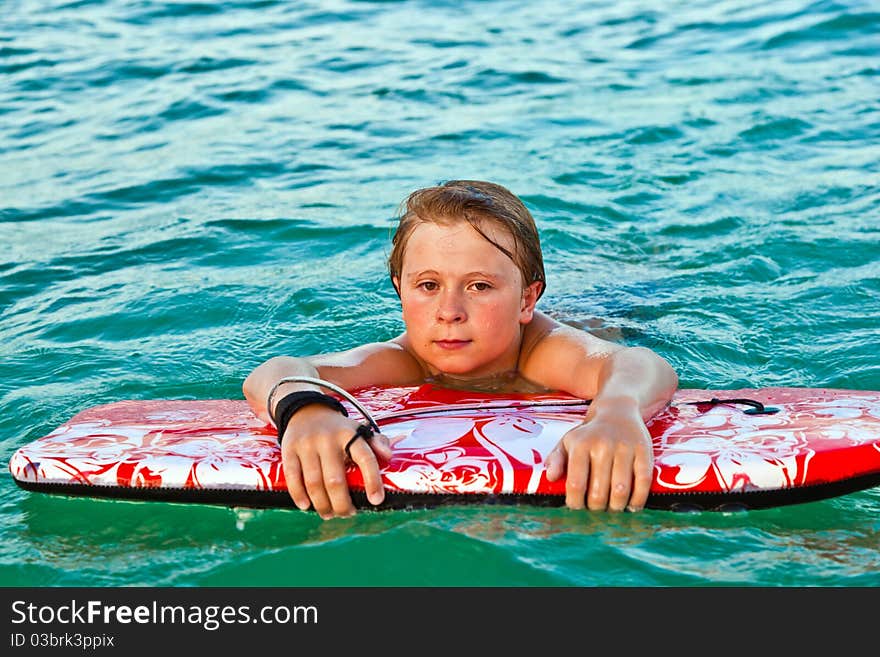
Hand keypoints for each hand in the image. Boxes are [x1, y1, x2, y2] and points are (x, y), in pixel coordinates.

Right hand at [279, 404, 392, 518]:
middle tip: (347, 514)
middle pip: (335, 480)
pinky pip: (292, 477)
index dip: (372, 481)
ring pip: (314, 483)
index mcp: (350, 435)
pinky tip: (306, 506)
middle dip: (342, 504)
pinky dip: (299, 495)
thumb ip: (378, 442)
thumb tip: (388, 456)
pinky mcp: (289, 449)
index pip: (365, 458)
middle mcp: (328, 439)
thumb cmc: (339, 429)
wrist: (307, 410)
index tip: (376, 500)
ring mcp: (307, 444)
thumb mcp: (360, 430)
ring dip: (322, 504)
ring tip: (329, 513)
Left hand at [544, 398, 652, 511]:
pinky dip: (638, 500)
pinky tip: (632, 505)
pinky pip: (643, 482)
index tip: (577, 505)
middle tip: (596, 506)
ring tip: (613, 506)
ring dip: (616, 507)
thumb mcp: (567, 442)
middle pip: (598, 492)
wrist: (618, 410)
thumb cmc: (589, 433)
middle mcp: (602, 445)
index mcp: (580, 445)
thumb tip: (551, 478)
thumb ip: (556, 460)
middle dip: (596, 507)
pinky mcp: (644, 451)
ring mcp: (624, 448)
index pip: (576, 484)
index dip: (575, 502)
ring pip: (621, 491)